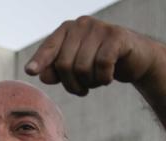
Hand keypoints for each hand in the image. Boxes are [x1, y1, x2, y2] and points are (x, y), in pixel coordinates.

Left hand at [24, 16, 161, 95]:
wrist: (135, 58)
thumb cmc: (99, 63)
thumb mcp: (75, 67)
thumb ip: (56, 70)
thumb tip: (42, 75)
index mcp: (67, 30)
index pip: (49, 47)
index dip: (40, 60)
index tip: (30, 72)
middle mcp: (81, 25)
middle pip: (64, 64)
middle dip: (72, 85)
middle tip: (81, 90)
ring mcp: (99, 28)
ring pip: (82, 67)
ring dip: (89, 83)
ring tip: (96, 81)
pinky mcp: (116, 36)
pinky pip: (102, 65)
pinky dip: (104, 78)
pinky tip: (108, 78)